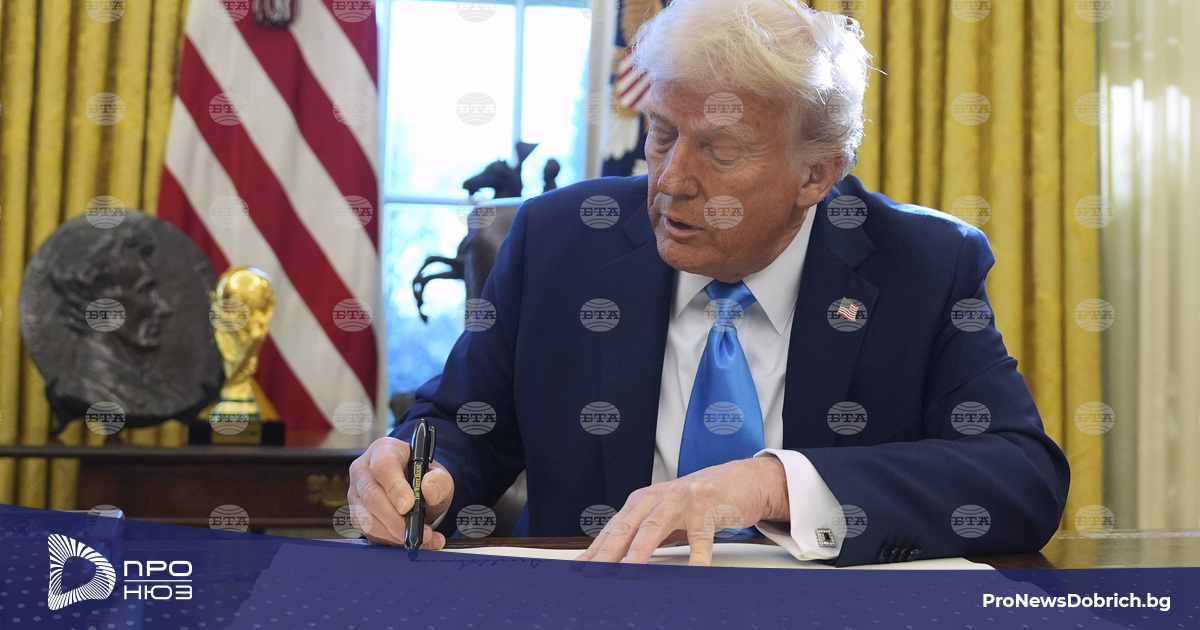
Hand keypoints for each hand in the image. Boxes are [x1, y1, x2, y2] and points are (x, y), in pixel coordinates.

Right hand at [347, 436, 454, 548]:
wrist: (414, 488)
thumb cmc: (422, 476)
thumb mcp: (438, 474)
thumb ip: (439, 480)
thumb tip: (428, 488)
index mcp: (384, 451)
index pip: (383, 466)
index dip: (395, 487)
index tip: (409, 506)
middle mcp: (364, 471)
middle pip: (371, 496)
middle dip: (395, 519)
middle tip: (418, 531)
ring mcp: (357, 494)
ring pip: (367, 518)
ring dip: (395, 534)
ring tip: (422, 539)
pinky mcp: (357, 516)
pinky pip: (370, 532)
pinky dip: (392, 541)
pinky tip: (411, 542)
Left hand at [574, 456, 789, 566]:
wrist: (739, 480)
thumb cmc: (698, 502)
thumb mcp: (665, 516)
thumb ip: (643, 535)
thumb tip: (615, 563)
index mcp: (643, 501)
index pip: (614, 528)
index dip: (595, 549)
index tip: (579, 570)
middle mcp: (659, 497)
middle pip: (628, 527)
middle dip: (608, 552)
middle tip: (594, 573)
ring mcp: (683, 500)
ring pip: (656, 527)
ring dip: (640, 552)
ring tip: (629, 573)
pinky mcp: (708, 506)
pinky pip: (702, 535)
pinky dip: (697, 554)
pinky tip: (694, 571)